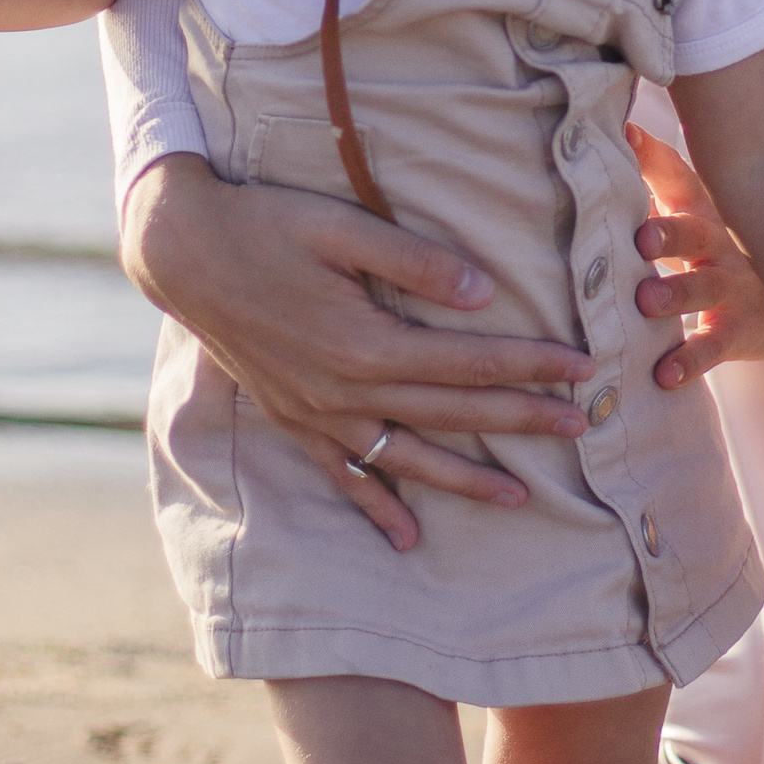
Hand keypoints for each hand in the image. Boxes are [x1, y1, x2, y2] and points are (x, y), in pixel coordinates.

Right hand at [123, 160, 596, 550]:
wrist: (182, 254)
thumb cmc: (267, 226)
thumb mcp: (341, 227)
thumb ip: (414, 262)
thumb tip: (481, 292)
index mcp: (367, 342)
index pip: (470, 361)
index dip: (530, 364)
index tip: (580, 367)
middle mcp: (346, 390)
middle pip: (452, 411)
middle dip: (521, 419)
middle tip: (581, 425)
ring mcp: (318, 413)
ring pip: (407, 456)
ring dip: (465, 479)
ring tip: (520, 497)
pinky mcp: (294, 420)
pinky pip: (342, 476)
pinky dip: (376, 506)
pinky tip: (406, 537)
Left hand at [628, 126, 763, 386]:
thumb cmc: (724, 254)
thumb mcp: (698, 218)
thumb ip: (659, 184)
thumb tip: (618, 130)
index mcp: (703, 214)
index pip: (680, 178)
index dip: (653, 155)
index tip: (626, 132)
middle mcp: (719, 245)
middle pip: (694, 230)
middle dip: (667, 230)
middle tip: (640, 235)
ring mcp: (731, 289)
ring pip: (704, 287)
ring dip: (675, 293)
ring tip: (647, 301)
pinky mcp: (737, 332)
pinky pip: (712, 347)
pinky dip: (689, 361)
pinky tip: (664, 374)